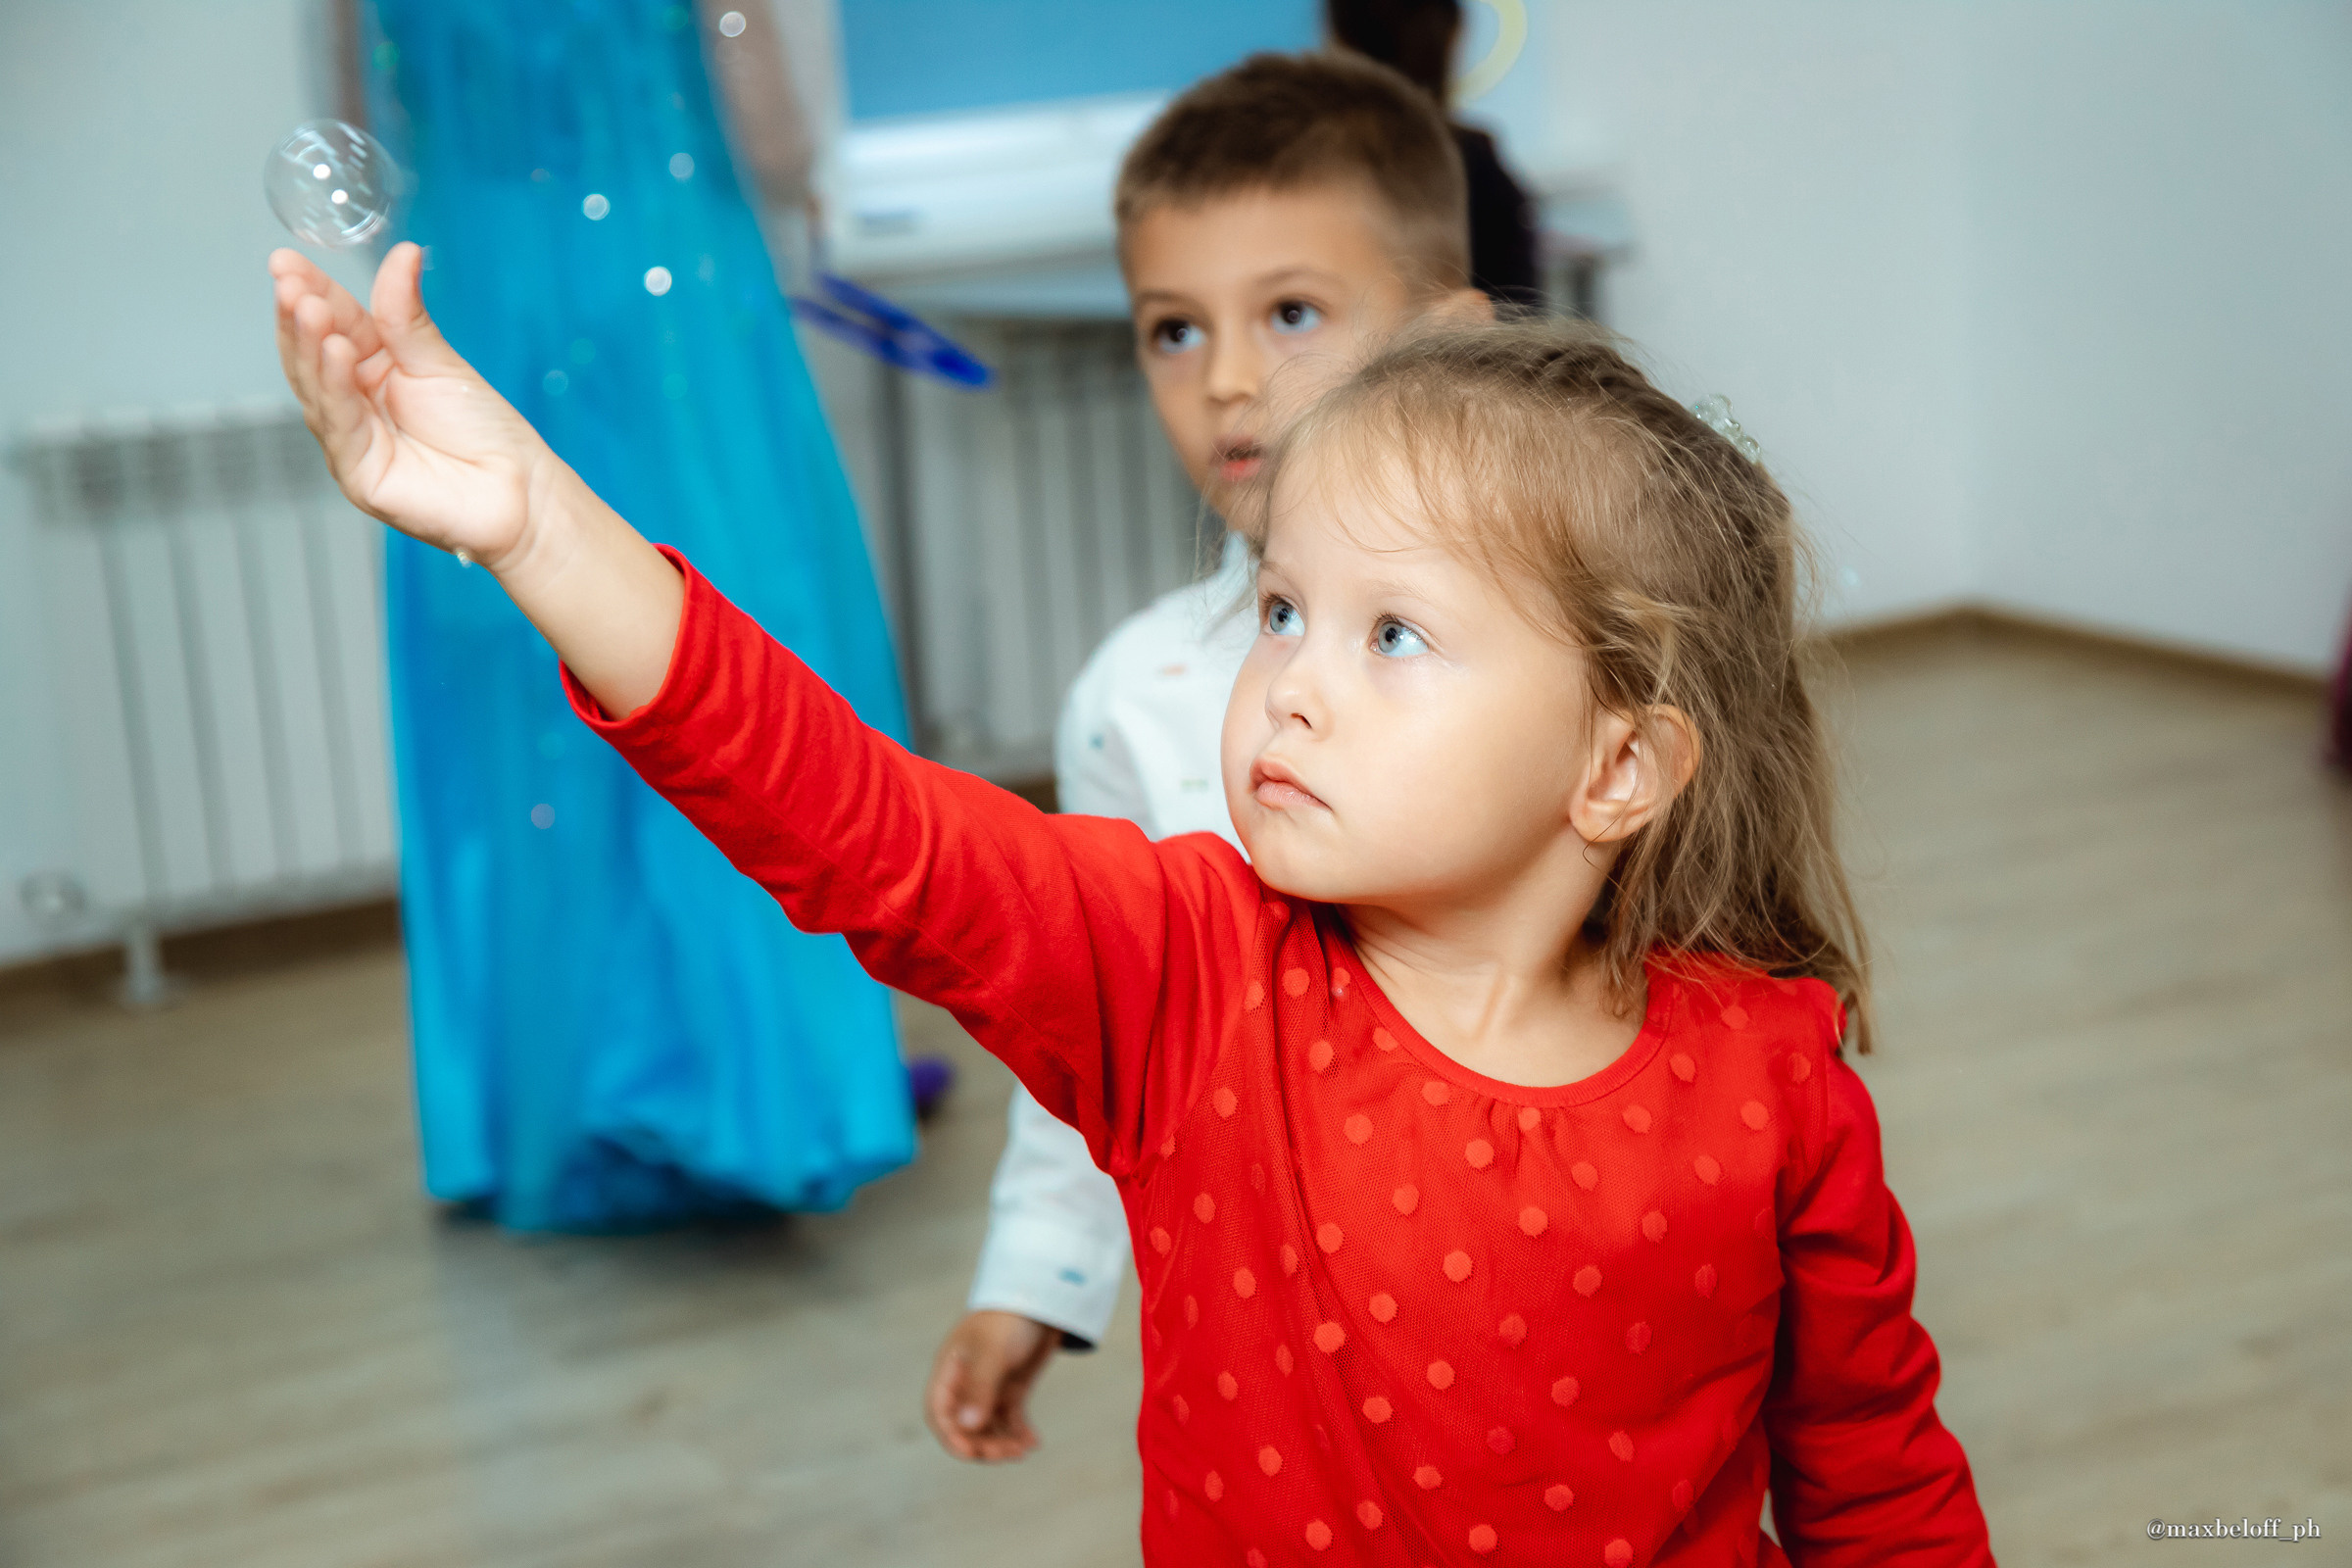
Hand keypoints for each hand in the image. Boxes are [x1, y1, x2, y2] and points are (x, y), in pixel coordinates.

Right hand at [268, 242, 684, 717]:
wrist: (521, 493)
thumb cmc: (486, 433)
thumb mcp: (440, 363)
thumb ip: (408, 316)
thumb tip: (403, 252)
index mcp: (371, 372)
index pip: (332, 326)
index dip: (308, 293)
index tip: (286, 260)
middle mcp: (353, 405)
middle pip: (313, 355)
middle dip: (297, 317)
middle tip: (288, 279)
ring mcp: (352, 441)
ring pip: (319, 388)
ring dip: (309, 346)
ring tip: (306, 306)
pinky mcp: (360, 474)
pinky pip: (342, 424)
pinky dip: (335, 386)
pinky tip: (334, 352)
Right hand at [922, 1310, 1058, 1462]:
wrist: (1041, 1297)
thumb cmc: (1009, 1317)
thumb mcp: (993, 1351)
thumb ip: (981, 1388)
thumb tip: (967, 1426)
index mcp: (951, 1371)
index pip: (939, 1413)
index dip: (951, 1437)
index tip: (970, 1455)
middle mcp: (967, 1383)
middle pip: (965, 1427)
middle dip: (983, 1444)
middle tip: (1008, 1454)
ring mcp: (989, 1387)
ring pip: (988, 1427)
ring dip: (1002, 1442)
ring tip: (1023, 1449)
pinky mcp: (1012, 1388)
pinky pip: (1010, 1419)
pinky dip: (1019, 1433)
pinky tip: (1033, 1442)